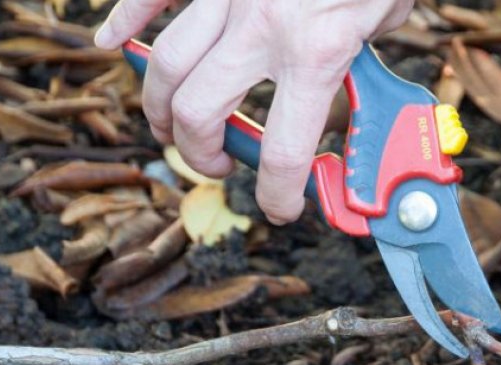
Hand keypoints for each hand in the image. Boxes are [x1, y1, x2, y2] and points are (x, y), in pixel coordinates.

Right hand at [94, 0, 411, 223]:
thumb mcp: (390, 16)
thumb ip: (365, 58)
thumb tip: (356, 95)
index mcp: (318, 51)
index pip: (284, 151)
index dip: (278, 195)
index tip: (281, 208)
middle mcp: (263, 26)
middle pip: (199, 112)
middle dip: (200, 153)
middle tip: (217, 165)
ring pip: (164, 63)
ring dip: (159, 107)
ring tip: (172, 128)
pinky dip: (122, 20)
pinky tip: (110, 45)